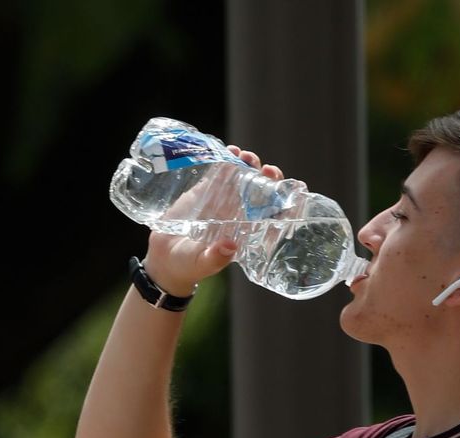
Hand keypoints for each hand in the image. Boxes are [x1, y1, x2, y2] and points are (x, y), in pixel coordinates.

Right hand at [142, 146, 283, 294]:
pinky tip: (230, 150)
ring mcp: (224, 202)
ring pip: (244, 179)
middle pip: (263, 194)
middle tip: (267, 170)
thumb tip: (230, 246)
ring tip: (246, 156)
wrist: (164, 257)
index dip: (287, 204)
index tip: (295, 191)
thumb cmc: (188, 265)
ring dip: (249, 166)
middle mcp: (240, 216)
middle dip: (270, 180)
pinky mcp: (206, 192)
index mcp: (248, 234)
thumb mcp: (201, 263)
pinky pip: (221, 173)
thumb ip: (215, 258)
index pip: (274, 218)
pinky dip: (227, 160)